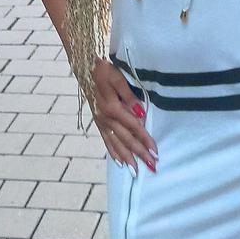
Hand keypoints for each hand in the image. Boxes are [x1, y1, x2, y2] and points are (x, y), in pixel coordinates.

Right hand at [91, 59, 158, 173]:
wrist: (84, 67)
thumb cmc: (104, 70)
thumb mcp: (118, 78)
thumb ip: (130, 97)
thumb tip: (141, 114)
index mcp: (113, 107)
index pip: (134, 127)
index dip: (145, 139)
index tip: (155, 151)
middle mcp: (106, 118)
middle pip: (126, 139)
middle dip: (139, 153)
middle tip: (151, 166)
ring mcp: (101, 121)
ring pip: (116, 143)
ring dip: (127, 157)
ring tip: (136, 170)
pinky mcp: (97, 121)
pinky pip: (106, 140)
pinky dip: (113, 152)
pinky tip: (119, 161)